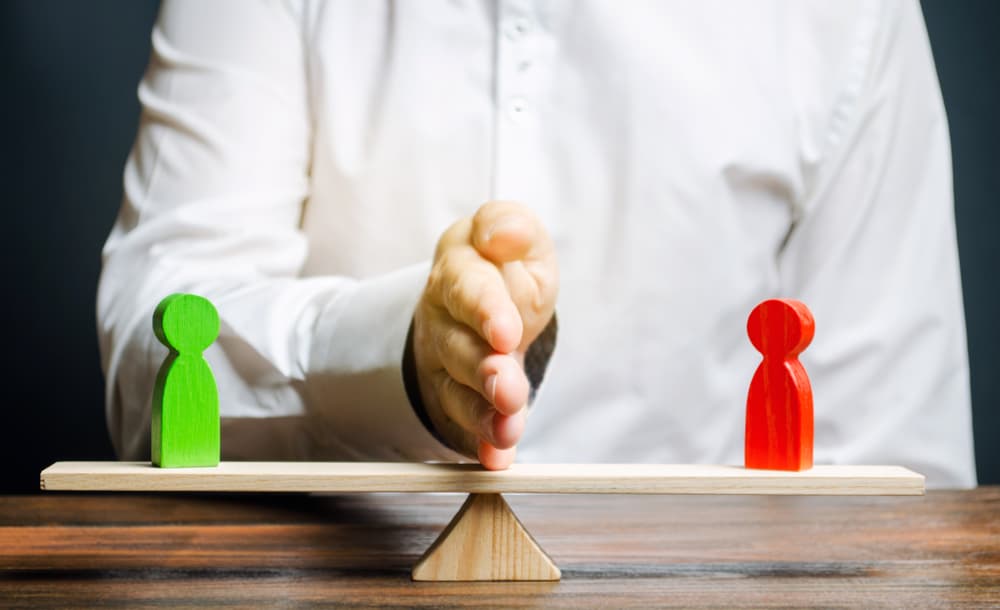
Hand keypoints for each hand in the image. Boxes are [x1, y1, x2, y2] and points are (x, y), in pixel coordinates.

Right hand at [413, 201, 557, 469]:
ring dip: (483, 413)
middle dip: (484, 371)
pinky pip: (464, 424)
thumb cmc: (504, 266)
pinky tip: (496, 458)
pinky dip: (481, 444)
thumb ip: (510, 226)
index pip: (467, 288)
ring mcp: (446, 363)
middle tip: (508, 389)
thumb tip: (500, 235)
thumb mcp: (515, 234)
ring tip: (508, 429)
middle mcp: (444, 319)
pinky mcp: (456, 398)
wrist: (485, 302)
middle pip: (459, 348)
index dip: (485, 311)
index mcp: (458, 270)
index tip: (506, 332)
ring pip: (458, 391)